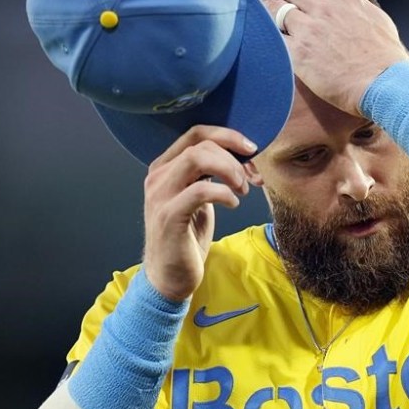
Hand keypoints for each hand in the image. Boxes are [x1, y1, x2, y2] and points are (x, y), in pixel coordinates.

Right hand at [141, 126, 254, 300]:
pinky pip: (200, 190)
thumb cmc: (186, 235)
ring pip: (197, 159)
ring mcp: (160, 195)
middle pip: (200, 143)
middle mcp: (158, 176)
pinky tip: (233, 204)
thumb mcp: (199, 198)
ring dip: (229, 171)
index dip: (228, 135)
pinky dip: (224, 193)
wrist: (170, 276)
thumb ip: (210, 174)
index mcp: (164, 167)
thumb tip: (242, 156)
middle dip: (233, 157)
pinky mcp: (169, 216)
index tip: (251, 149)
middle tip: (250, 180)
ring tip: (242, 190)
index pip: (195, 132)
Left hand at [258, 0, 408, 115]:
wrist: (383, 82)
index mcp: (341, 0)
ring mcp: (308, 30)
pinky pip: (274, 39)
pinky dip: (265, 36)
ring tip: (254, 14)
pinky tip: (259, 38)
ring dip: (263, 10)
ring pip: (275, 11)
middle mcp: (322, 9)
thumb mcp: (375, 17)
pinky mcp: (299, 54)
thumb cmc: (385, 54)